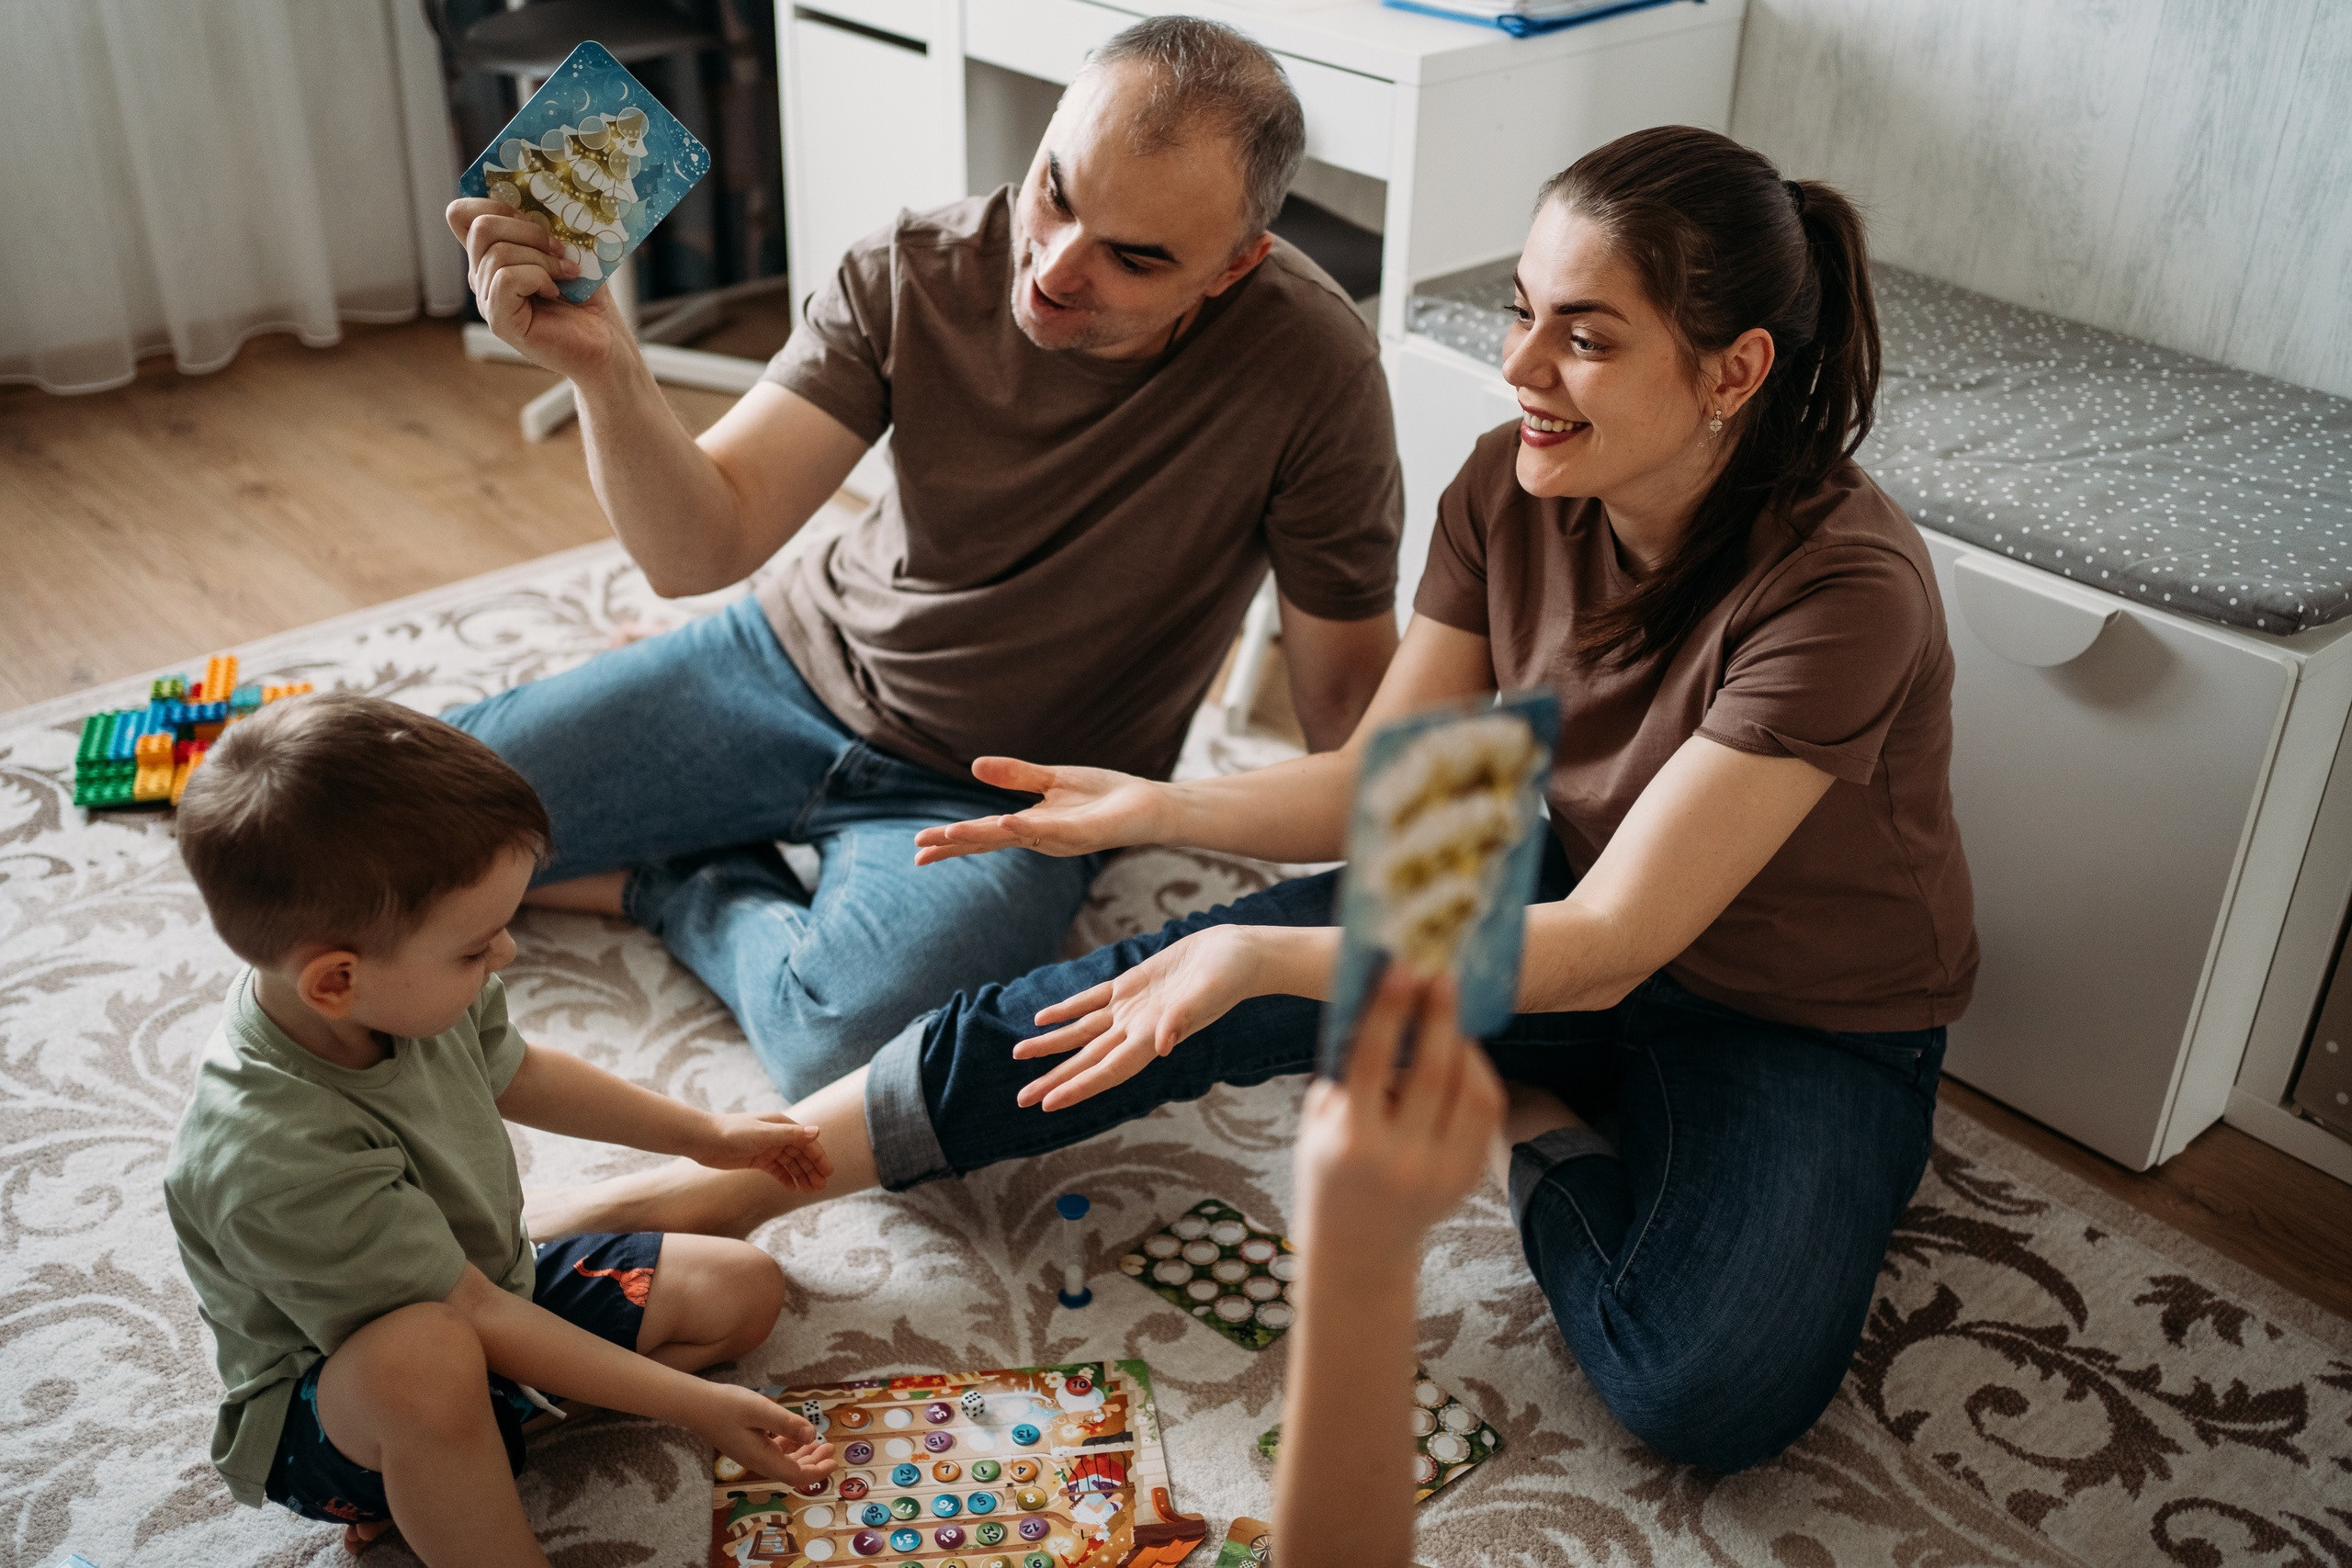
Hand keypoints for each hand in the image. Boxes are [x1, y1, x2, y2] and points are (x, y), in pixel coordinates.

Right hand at [445, 197, 628, 381]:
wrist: (607, 342)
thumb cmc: (588, 297)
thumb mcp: (566, 249)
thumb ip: (545, 223)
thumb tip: (541, 189)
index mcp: (492, 254)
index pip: (461, 214)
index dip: (490, 202)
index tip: (531, 213)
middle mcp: (483, 276)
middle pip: (480, 226)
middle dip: (528, 230)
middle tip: (561, 249)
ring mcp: (488, 300)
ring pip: (497, 252)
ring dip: (542, 258)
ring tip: (567, 274)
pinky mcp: (500, 321)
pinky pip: (506, 278)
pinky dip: (538, 277)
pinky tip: (556, 292)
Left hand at [689, 1112, 832, 1191]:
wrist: (704, 1140)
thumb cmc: (733, 1132)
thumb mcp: (764, 1134)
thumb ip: (791, 1135)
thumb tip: (817, 1132)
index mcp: (782, 1125)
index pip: (807, 1143)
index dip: (819, 1157)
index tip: (828, 1173)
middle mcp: (778, 1136)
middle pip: (801, 1154)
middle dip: (812, 1170)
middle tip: (820, 1187)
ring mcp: (768, 1148)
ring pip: (790, 1164)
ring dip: (801, 1176)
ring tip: (809, 1191)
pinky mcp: (758, 1159)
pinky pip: (777, 1170)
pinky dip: (785, 1178)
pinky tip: (792, 1188)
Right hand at [696, 1385, 836, 1485]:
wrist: (696, 1405)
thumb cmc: (727, 1405)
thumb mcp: (760, 1410)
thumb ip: (787, 1423)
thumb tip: (813, 1435)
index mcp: (761, 1458)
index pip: (795, 1475)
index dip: (816, 1472)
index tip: (833, 1462)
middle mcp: (756, 1461)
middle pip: (790, 1472)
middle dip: (813, 1464)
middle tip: (830, 1449)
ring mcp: (750, 1454)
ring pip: (783, 1463)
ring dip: (803, 1455)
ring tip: (819, 1443)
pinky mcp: (747, 1446)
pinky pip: (773, 1453)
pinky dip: (789, 1448)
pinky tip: (795, 1436)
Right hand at [912, 757, 1168, 864]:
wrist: (1148, 807)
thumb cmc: (1103, 797)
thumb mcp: (1052, 780)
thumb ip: (1016, 775)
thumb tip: (975, 766)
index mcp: (1030, 826)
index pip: (982, 835)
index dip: (951, 841)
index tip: (918, 850)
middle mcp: (1040, 837)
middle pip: (989, 841)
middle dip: (954, 845)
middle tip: (919, 852)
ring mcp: (1060, 837)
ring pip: (1013, 837)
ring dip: (980, 836)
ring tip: (948, 834)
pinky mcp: (1083, 832)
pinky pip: (1049, 829)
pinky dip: (1025, 826)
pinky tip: (1004, 822)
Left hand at [1013, 926, 1263, 1110]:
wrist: (1238, 953)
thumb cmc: (1229, 975)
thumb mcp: (1208, 994)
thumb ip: (1183, 1018)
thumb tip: (1162, 1046)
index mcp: (1152, 1037)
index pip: (1107, 1070)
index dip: (1077, 1088)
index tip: (1047, 1103)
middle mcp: (1136, 1029)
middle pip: (1086, 1060)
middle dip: (1054, 1079)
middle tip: (1021, 1100)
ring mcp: (1130, 1009)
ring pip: (1081, 1032)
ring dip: (1051, 1045)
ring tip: (1018, 1056)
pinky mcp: (1130, 985)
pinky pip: (1090, 1001)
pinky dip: (1066, 1010)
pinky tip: (1042, 1018)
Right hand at [1291, 968, 1504, 1255]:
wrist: (1357, 1246)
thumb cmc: (1328, 1168)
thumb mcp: (1318, 1123)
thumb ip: (1343, 1071)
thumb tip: (1375, 1000)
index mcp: (1351, 1144)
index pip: (1370, 1065)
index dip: (1388, 1012)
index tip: (1402, 969)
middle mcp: (1399, 1161)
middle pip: (1431, 1074)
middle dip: (1440, 1017)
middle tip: (1443, 974)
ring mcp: (1440, 1173)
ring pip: (1470, 1093)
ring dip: (1464, 1044)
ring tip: (1451, 1012)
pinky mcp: (1467, 1178)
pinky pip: (1484, 1114)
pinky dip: (1477, 1074)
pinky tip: (1461, 1052)